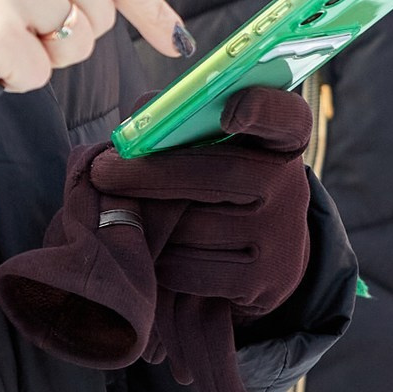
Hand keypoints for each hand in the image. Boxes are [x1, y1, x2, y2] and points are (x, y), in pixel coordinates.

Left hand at [0, 89, 320, 391]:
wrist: (262, 251)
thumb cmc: (219, 177)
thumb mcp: (213, 142)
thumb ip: (176, 121)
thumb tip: (132, 131)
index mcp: (283, 137)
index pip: (285, 115)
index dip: (260, 109)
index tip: (228, 111)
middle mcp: (290, 185)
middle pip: (221, 175)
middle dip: (151, 174)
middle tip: (102, 172)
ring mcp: (280, 237)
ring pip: (195, 229)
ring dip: (148, 221)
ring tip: (121, 212)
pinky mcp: (262, 282)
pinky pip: (191, 270)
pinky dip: (160, 261)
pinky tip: (149, 248)